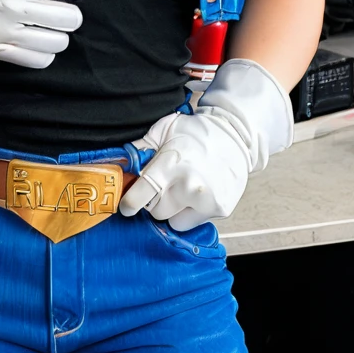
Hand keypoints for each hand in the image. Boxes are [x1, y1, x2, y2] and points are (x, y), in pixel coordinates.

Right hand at [0, 0, 85, 68]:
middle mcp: (16, 4)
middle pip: (71, 17)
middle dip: (70, 10)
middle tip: (58, 4)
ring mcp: (6, 30)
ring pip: (58, 41)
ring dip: (59, 32)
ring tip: (48, 24)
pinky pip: (37, 60)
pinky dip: (44, 52)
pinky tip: (36, 39)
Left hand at [119, 59, 293, 229]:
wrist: (235, 135)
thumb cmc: (196, 132)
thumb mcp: (163, 130)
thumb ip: (139, 149)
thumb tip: (118, 164)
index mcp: (170, 165)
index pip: (140, 197)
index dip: (129, 203)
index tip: (126, 206)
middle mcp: (188, 186)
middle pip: (155, 211)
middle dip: (155, 200)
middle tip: (164, 184)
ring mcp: (205, 200)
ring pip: (172, 220)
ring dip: (172, 209)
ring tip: (181, 189)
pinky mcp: (219, 209)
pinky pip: (191, 223)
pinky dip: (189, 212)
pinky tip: (196, 194)